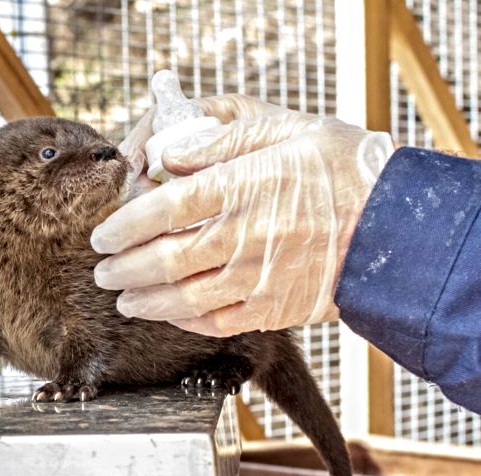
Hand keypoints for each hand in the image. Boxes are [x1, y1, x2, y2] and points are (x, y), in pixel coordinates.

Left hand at [92, 95, 394, 336]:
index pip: (164, 208)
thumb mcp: (284, 131)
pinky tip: (167, 314)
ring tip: (123, 298)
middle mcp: (245, 236)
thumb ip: (220, 140)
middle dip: (123, 268)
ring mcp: (258, 278)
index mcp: (242, 188)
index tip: (102, 234)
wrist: (395, 225)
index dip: (124, 224)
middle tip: (102, 270)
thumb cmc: (340, 169)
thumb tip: (165, 156)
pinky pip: (218, 322)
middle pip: (166, 259)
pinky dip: (184, 321)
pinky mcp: (273, 308)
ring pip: (185, 298)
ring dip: (145, 300)